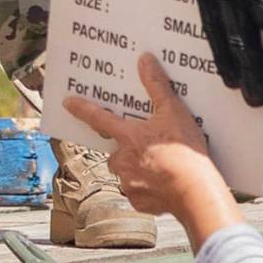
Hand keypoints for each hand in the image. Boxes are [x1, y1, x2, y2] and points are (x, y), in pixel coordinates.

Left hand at [63, 53, 240, 248]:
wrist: (194, 191)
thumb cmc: (184, 153)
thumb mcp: (174, 112)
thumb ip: (158, 87)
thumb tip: (145, 61)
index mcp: (128, 136)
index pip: (98, 118)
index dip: (82, 109)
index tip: (68, 103)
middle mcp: (121, 160)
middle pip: (116, 150)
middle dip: (127, 148)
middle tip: (149, 148)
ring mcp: (128, 182)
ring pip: (126, 173)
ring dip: (139, 169)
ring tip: (163, 168)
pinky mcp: (138, 201)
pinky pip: (139, 193)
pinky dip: (149, 189)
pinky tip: (165, 185)